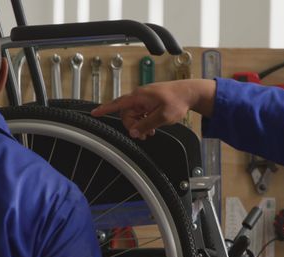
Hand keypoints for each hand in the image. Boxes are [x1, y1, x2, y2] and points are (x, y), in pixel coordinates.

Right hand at [91, 79, 215, 139]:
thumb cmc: (177, 101)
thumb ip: (146, 125)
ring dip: (140, 125)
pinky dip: (144, 121)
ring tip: (151, 132)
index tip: (94, 113)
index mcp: (139, 97)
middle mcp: (139, 96)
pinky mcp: (149, 102)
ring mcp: (144, 99)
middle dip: (133, 126)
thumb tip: (134, 133)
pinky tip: (152, 127)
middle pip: (126, 114)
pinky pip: (141, 113)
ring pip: (134, 115)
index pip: (118, 103)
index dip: (105, 109)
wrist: (189, 93)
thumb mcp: (162, 117)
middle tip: (145, 135)